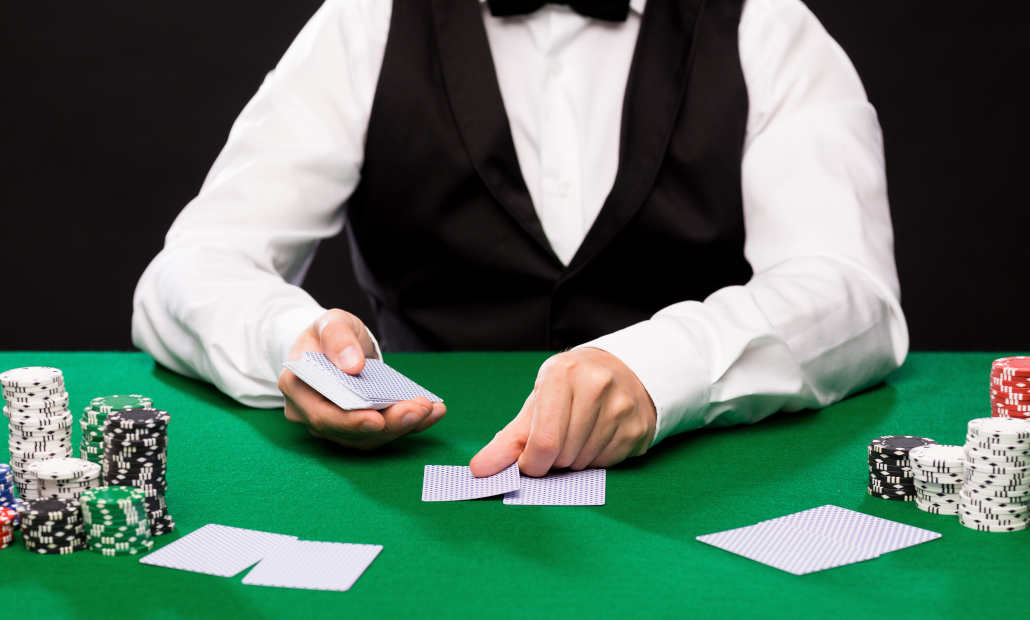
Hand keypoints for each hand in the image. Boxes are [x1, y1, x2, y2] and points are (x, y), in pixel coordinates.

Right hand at [278, 309, 445, 449]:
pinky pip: (384, 432)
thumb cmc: (329, 335)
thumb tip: (352, 365)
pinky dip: (410, 424)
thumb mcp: (331, 323)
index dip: (349, 421)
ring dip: (402, 426)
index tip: (377, 419)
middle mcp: (311, 414)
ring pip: (368, 437)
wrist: (335, 344)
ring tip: (429, 408)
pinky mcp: (357, 428)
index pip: (321, 414)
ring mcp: (334, 425)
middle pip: (348, 431)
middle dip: (387, 423)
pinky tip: (433, 411)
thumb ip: (337, 338)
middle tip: (418, 409)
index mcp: (298, 387)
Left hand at [469, 347, 655, 476]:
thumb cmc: (569, 392)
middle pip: (562, 456)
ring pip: (584, 462)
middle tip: (558, 441)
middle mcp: (595, 384)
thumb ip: (507, 440)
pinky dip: (596, 460)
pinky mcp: (637, 427)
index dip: (531, 464)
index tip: (528, 462)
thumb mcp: (536, 405)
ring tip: (578, 436)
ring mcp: (621, 406)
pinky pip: (607, 463)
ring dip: (574, 461)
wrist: (622, 373)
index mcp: (561, 374)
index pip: (543, 442)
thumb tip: (479, 470)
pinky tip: (598, 438)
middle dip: (553, 460)